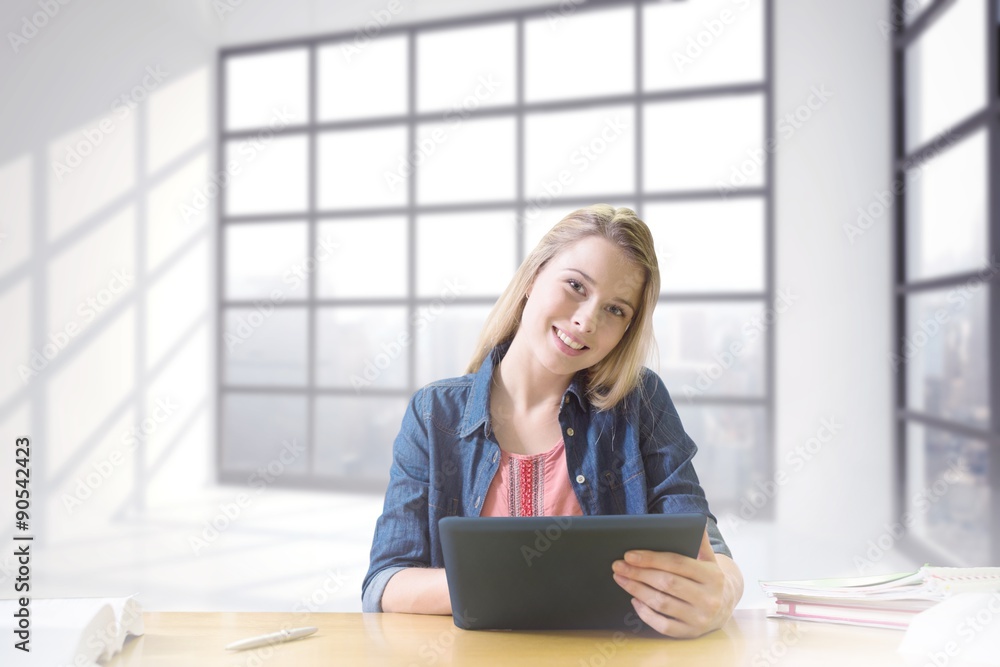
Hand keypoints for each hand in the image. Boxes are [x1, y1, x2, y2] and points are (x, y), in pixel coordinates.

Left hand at [611, 528, 738, 637]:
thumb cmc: (708, 577)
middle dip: (638, 573)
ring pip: (662, 604)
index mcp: (712, 576)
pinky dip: (646, 613)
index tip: (629, 554)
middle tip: (618, 566)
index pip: (677, 564)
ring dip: (636, 590)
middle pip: (666, 583)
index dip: (651, 558)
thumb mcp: (709, 558)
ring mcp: (699, 619)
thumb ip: (700, 540)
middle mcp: (708, 599)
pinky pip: (663, 626)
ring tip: (620, 579)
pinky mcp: (690, 633)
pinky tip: (634, 600)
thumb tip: (695, 519)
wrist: (725, 605)